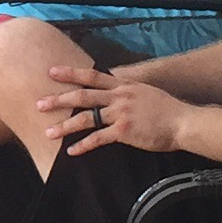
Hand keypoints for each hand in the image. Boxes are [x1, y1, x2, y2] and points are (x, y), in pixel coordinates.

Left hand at [37, 63, 186, 155]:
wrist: (183, 121)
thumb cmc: (168, 109)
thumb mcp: (146, 91)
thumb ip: (128, 90)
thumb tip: (115, 90)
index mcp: (123, 85)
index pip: (92, 75)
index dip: (71, 73)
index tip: (52, 71)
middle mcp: (119, 96)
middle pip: (83, 95)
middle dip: (59, 99)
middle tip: (39, 103)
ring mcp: (121, 113)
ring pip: (86, 118)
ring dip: (65, 126)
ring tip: (48, 132)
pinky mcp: (124, 131)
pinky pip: (98, 138)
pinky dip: (83, 145)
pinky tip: (71, 151)